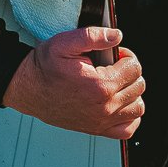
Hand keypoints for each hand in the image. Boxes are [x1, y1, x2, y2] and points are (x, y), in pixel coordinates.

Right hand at [2, 26, 144, 139]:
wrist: (29, 90)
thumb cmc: (45, 68)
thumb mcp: (64, 43)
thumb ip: (93, 36)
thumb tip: (116, 36)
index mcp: (100, 85)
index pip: (134, 68)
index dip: (126, 56)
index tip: (114, 55)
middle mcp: (104, 106)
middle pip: (138, 85)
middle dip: (128, 72)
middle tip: (113, 66)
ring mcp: (102, 121)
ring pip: (137, 106)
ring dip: (131, 92)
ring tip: (116, 83)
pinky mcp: (98, 130)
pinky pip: (128, 128)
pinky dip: (129, 116)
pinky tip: (119, 103)